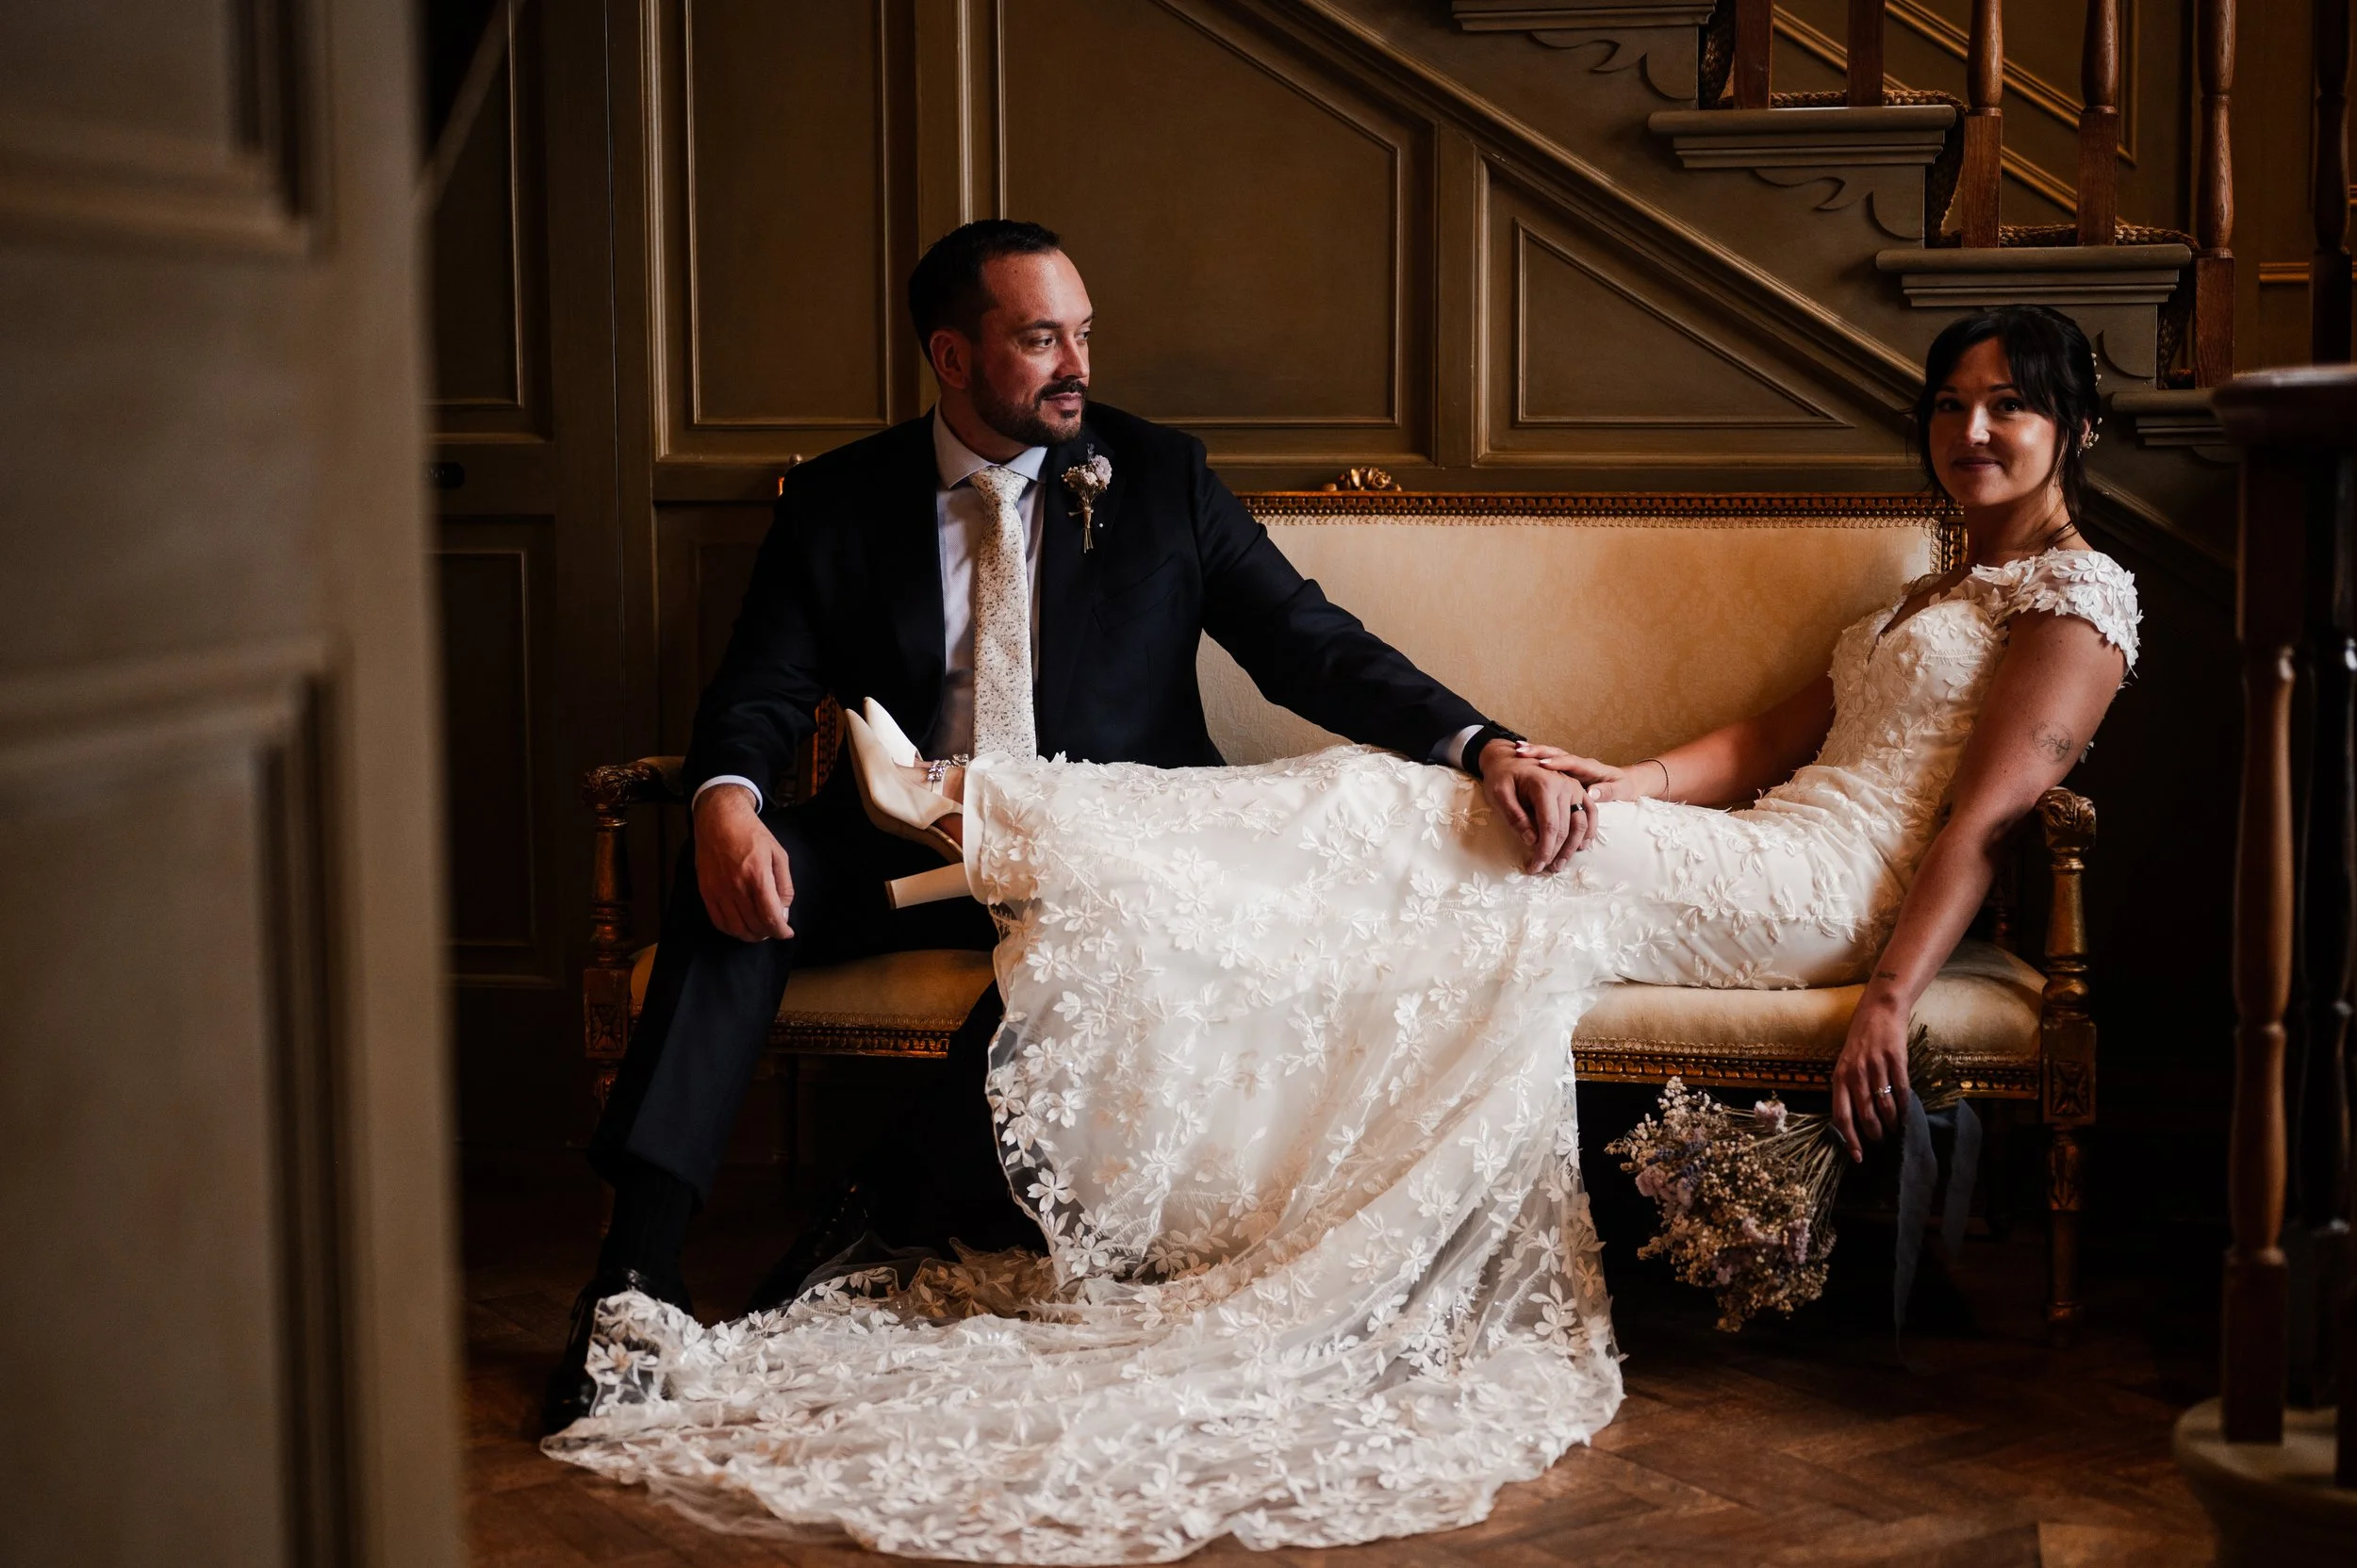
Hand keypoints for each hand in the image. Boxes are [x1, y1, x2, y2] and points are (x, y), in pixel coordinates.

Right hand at [694, 785, 796, 941]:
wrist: (719, 819)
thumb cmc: (752, 834)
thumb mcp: (778, 854)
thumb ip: (784, 885)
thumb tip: (783, 912)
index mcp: (757, 875)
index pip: (770, 916)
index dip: (781, 930)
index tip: (787, 933)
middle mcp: (736, 886)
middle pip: (754, 925)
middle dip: (768, 933)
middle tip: (774, 929)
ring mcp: (718, 890)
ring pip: (735, 928)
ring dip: (750, 936)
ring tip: (759, 932)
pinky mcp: (706, 891)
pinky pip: (718, 921)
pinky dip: (731, 930)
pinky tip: (741, 927)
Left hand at [1477, 738, 1591, 872]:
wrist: (1508, 757)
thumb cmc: (1501, 776)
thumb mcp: (1499, 794)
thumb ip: (1514, 816)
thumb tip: (1532, 841)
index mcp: (1545, 785)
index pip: (1549, 827)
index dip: (1543, 850)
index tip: (1534, 867)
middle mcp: (1565, 785)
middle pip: (1566, 828)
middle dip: (1556, 853)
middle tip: (1544, 869)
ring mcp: (1575, 787)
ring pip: (1580, 823)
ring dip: (1572, 847)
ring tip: (1560, 863)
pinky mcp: (1578, 790)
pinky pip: (1590, 812)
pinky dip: (1588, 831)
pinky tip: (1581, 846)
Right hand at [1519, 747, 1654, 803]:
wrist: (1625, 783)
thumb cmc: (1624, 787)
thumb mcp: (1621, 790)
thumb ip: (1607, 792)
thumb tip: (1591, 792)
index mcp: (1591, 767)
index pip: (1573, 762)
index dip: (1558, 763)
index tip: (1543, 764)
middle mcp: (1578, 764)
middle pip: (1557, 753)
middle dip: (1540, 751)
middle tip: (1521, 751)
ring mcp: (1570, 767)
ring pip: (1550, 755)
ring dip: (1535, 752)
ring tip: (1517, 750)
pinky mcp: (1564, 773)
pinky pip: (1547, 764)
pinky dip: (1534, 759)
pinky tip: (1519, 755)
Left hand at [1830, 999, 1910, 1161]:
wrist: (1880, 1009)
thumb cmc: (1861, 1039)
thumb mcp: (1846, 1063)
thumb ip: (1848, 1087)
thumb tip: (1854, 1119)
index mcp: (1839, 1076)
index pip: (1840, 1115)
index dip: (1849, 1139)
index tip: (1858, 1156)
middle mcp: (1855, 1073)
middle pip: (1864, 1115)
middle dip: (1874, 1134)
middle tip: (1882, 1142)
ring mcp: (1876, 1066)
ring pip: (1884, 1106)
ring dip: (1892, 1123)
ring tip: (1896, 1130)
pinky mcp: (1896, 1059)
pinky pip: (1902, 1090)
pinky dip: (1905, 1106)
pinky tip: (1907, 1113)